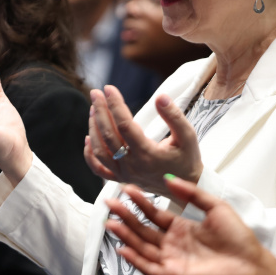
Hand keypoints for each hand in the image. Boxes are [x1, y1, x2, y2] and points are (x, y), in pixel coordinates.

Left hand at [85, 86, 202, 197]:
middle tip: (96, 93)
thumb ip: (174, 116)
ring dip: (94, 128)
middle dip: (100, 111)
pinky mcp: (121, 179)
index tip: (109, 88)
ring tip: (93, 109)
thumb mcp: (188, 136)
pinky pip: (99, 169)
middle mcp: (133, 166)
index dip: (115, 105)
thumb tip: (160, 97)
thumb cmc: (187, 159)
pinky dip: (89, 154)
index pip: (124, 125)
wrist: (186, 186)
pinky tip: (88, 138)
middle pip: (108, 135)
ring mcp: (124, 174)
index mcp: (148, 154)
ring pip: (100, 150)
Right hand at [104, 177, 264, 274]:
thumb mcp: (215, 207)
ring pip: (142, 247)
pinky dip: (136, 259)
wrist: (251, 263)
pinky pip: (150, 268)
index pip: (154, 214)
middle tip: (110, 202)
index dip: (139, 202)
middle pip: (143, 229)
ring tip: (111, 222)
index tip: (125, 188)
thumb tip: (169, 180)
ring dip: (126, 235)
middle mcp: (173, 244)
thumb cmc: (237, 236)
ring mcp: (172, 260)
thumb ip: (192, 194)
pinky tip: (123, 248)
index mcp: (181, 228)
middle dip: (126, 216)